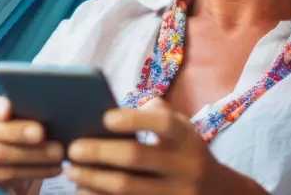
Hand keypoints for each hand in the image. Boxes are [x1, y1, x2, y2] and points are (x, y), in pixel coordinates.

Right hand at [0, 91, 64, 189]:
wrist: (0, 164)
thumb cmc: (11, 134)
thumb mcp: (13, 119)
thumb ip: (22, 112)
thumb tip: (44, 108)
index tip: (9, 110)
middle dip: (18, 132)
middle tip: (42, 133)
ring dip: (31, 155)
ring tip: (56, 153)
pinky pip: (3, 175)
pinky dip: (31, 171)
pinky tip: (50, 168)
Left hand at [64, 98, 263, 194]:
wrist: (219, 194)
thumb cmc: (186, 152)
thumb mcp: (183, 129)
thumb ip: (156, 112)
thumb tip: (115, 105)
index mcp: (187, 138)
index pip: (162, 124)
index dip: (133, 119)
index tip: (104, 118)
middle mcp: (185, 166)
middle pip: (137, 157)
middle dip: (100, 152)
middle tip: (73, 149)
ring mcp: (176, 194)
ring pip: (129, 189)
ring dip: (95, 180)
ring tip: (72, 172)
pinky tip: (84, 191)